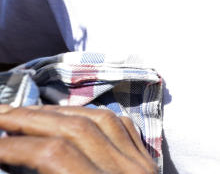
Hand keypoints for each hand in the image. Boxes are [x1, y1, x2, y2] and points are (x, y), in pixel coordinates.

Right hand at [0, 105, 156, 173]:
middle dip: (29, 119)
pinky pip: (121, 126)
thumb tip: (16, 154)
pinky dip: (89, 115)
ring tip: (22, 112)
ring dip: (56, 112)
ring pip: (99, 120)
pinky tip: (65, 115)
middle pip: (74, 130)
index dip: (12, 147)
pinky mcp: (147, 162)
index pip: (51, 154)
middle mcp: (124, 172)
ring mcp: (141, 164)